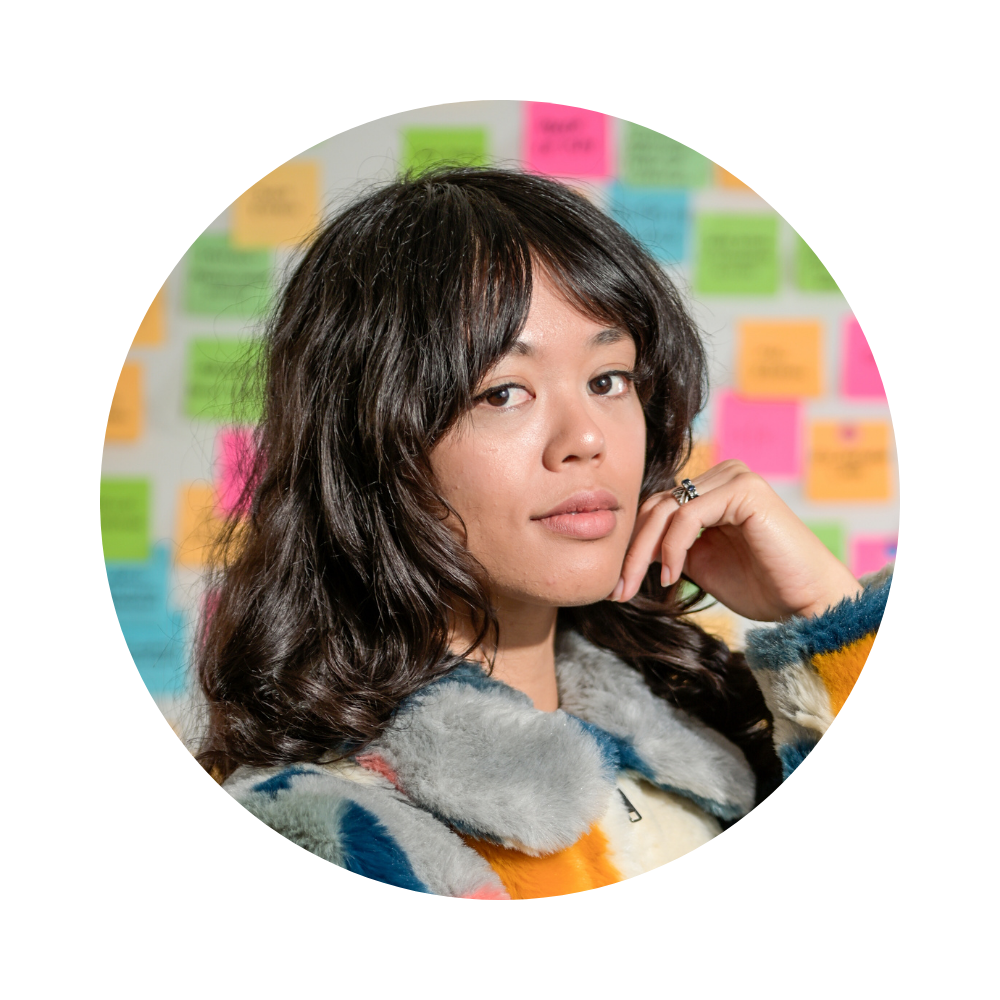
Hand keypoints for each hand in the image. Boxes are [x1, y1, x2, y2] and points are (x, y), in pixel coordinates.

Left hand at [609, 460, 863, 620]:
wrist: (804, 602)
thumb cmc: (758, 586)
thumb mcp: (697, 563)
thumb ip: (668, 545)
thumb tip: (627, 547)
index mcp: (710, 490)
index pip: (656, 509)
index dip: (633, 545)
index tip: (616, 585)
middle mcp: (722, 476)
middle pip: (656, 506)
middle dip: (632, 550)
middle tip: (618, 589)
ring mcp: (734, 478)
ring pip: (667, 509)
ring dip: (646, 552)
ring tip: (640, 586)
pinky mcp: (744, 489)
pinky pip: (688, 514)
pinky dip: (672, 546)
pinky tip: (672, 575)